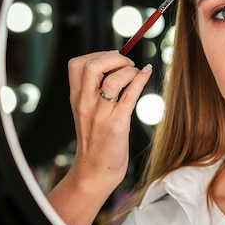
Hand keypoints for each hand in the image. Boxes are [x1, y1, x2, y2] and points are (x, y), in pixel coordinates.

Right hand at [48, 50, 151, 224]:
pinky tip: (147, 72)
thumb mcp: (87, 110)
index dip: (97, 54)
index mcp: (77, 98)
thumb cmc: (96, 137)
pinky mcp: (116, 126)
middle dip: (113, 58)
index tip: (113, 60)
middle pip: (91, 67)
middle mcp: (85, 104)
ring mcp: (100, 115)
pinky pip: (129, 97)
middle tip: (126, 64)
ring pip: (111, 81)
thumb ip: (95, 89)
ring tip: (136, 72)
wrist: (95, 170)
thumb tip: (117, 64)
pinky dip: (140, 80)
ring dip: (128, 70)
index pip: (77, 64)